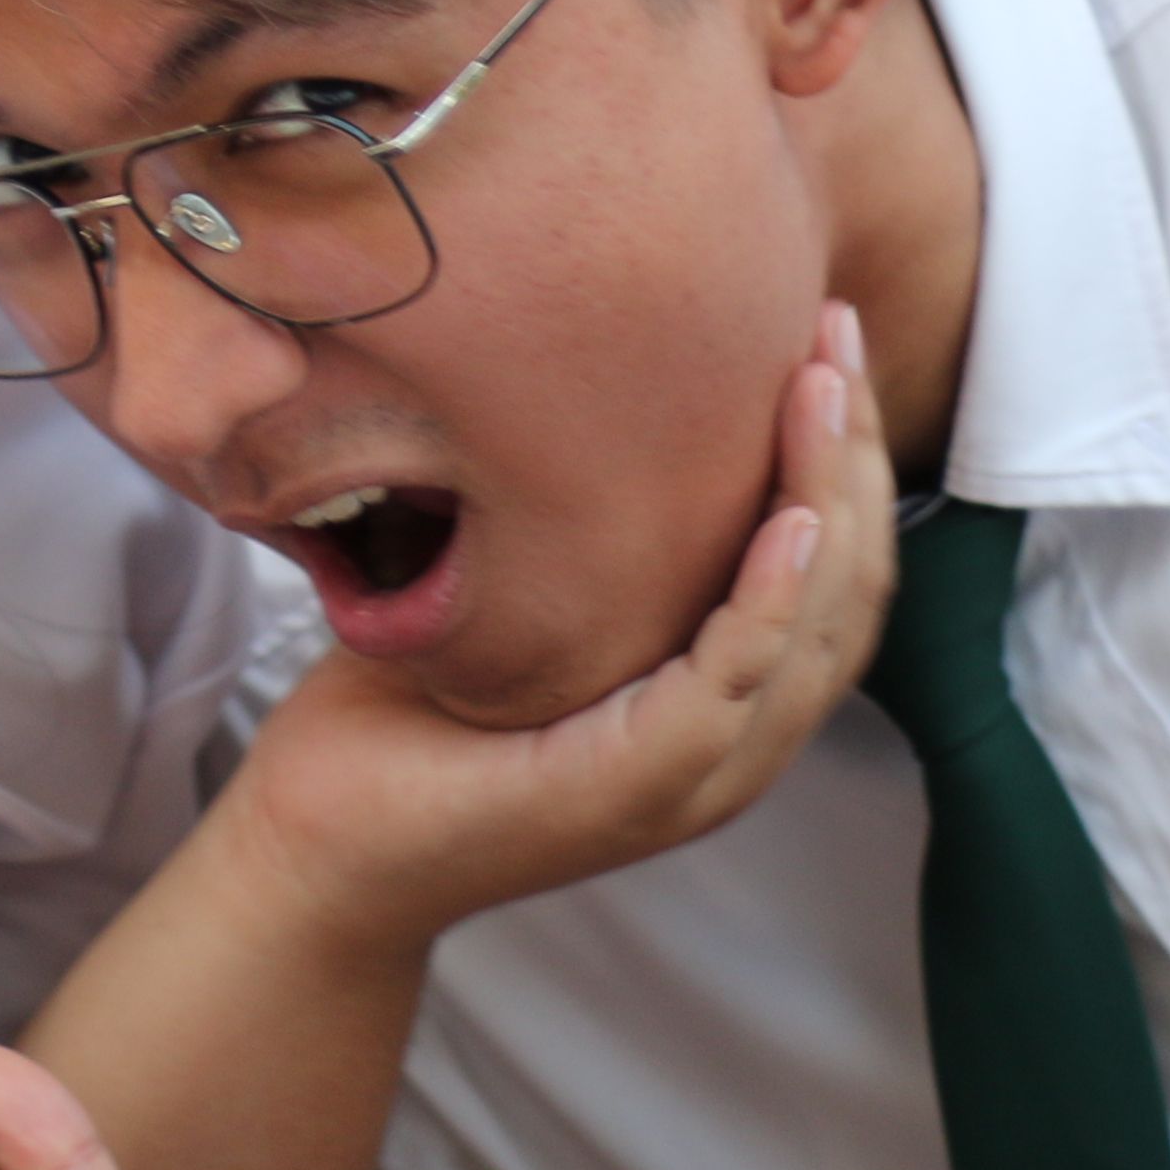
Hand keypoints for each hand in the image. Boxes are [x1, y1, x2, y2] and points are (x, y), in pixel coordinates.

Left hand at [213, 301, 898, 961]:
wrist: (317, 844)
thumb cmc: (397, 716)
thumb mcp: (504, 594)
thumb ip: (566, 521)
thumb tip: (561, 374)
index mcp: (711, 700)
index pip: (830, 572)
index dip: (843, 455)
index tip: (822, 332)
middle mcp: (728, 744)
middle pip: (848, 590)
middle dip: (853, 452)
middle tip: (836, 325)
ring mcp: (694, 777)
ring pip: (817, 631)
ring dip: (833, 501)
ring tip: (822, 384)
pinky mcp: (641, 788)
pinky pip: (738, 683)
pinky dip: (774, 599)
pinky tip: (788, 518)